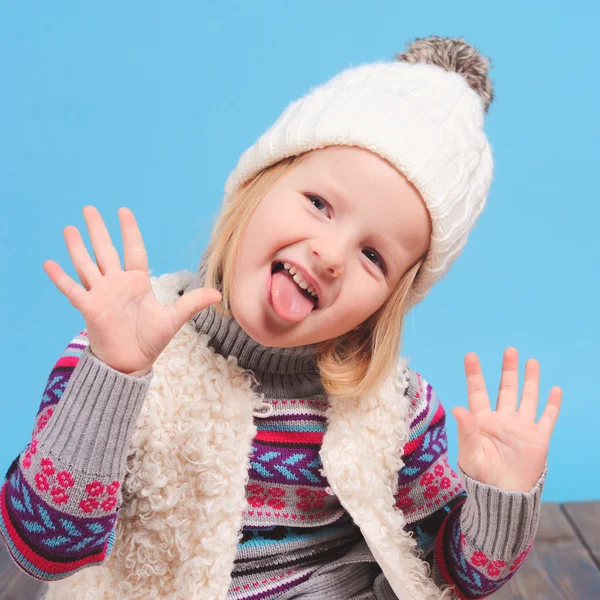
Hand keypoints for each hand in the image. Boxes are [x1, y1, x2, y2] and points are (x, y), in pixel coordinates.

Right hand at [43, 206, 221, 376]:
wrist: (131, 363)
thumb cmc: (150, 340)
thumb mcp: (173, 319)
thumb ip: (191, 303)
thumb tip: (218, 294)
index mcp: (137, 282)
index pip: (133, 250)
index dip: (129, 231)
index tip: (123, 211)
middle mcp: (117, 284)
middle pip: (106, 250)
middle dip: (98, 230)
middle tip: (88, 208)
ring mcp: (101, 294)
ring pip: (86, 264)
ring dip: (77, 247)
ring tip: (69, 228)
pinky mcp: (89, 308)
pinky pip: (72, 290)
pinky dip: (61, 278)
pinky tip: (49, 263)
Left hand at [451, 347, 561, 492]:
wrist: (503, 496)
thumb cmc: (481, 476)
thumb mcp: (470, 453)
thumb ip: (466, 430)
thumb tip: (457, 408)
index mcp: (482, 420)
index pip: (478, 391)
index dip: (474, 373)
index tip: (470, 355)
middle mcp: (502, 419)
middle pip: (506, 389)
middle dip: (508, 370)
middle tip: (510, 350)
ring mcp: (521, 427)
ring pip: (527, 397)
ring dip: (530, 380)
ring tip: (531, 361)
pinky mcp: (538, 438)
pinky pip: (547, 417)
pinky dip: (552, 404)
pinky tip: (554, 389)